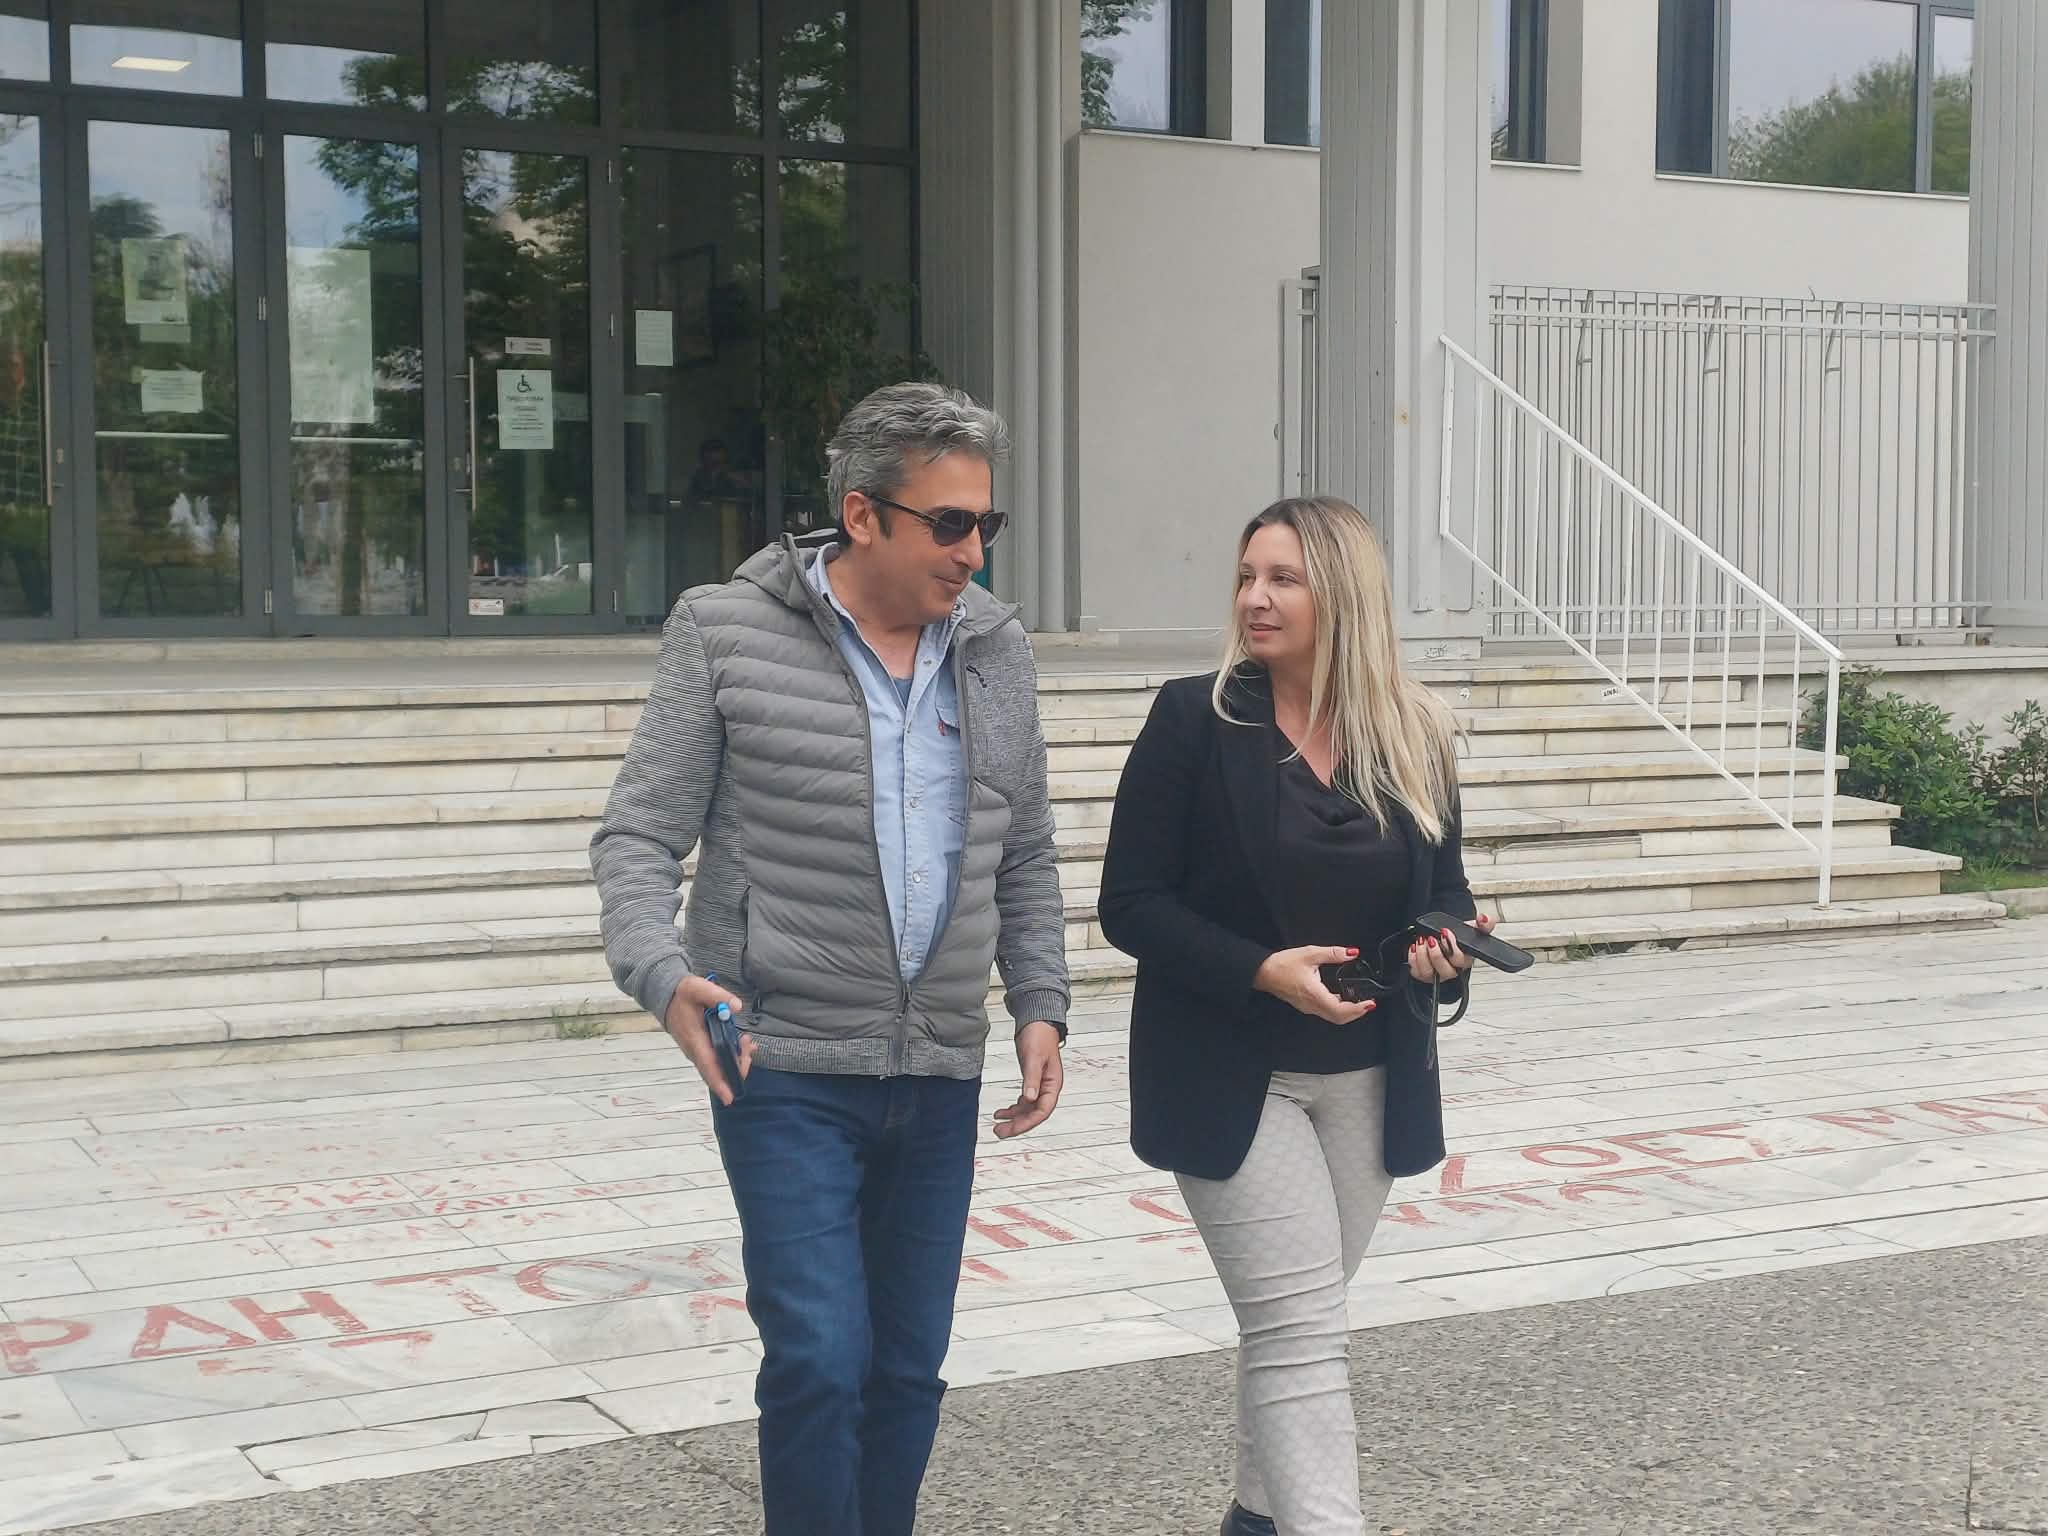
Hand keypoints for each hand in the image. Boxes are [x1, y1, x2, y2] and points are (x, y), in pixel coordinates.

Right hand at [662, 975, 753, 1105]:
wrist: (666, 995)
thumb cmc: (682, 993)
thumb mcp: (698, 987)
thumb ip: (718, 995)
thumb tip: (736, 1007)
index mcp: (694, 1038)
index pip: (707, 1064)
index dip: (719, 1082)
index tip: (730, 1098)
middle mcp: (695, 1050)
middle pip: (717, 1070)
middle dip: (738, 1066)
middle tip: (748, 1046)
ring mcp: (697, 1051)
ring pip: (719, 1066)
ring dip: (736, 1059)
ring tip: (747, 1042)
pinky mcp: (700, 1048)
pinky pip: (717, 1058)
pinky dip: (732, 1055)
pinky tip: (744, 1044)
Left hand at [993, 1022, 1063, 1139]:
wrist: (1037, 1022)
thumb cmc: (1039, 1036)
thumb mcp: (1033, 1057)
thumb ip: (1031, 1079)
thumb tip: (1030, 1099)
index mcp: (1053, 1084)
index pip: (1042, 1111)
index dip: (1027, 1122)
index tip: (1011, 1128)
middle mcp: (1048, 1088)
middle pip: (1034, 1114)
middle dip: (1017, 1125)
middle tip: (999, 1132)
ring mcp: (1040, 1086)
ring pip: (1028, 1110)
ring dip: (1014, 1119)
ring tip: (997, 1126)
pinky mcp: (1031, 1082)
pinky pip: (1024, 1102)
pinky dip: (1013, 1109)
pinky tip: (1002, 1112)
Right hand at [1254, 946, 1376, 1025]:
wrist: (1263, 972)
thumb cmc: (1283, 964)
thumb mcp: (1310, 954)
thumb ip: (1333, 953)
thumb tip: (1352, 953)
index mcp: (1315, 994)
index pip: (1340, 1010)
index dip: (1357, 1010)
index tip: (1369, 1003)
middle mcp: (1312, 1005)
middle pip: (1339, 1018)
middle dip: (1356, 1013)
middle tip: (1367, 1004)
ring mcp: (1308, 1008)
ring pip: (1332, 1017)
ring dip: (1347, 1012)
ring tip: (1358, 1001)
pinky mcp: (1305, 1006)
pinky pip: (1325, 1012)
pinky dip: (1337, 1009)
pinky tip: (1342, 998)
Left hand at [1408, 915, 1496, 983]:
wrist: (1443, 937)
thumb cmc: (1459, 937)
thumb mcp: (1472, 928)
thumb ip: (1483, 923)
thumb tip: (1485, 918)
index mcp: (1466, 960)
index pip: (1462, 960)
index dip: (1453, 949)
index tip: (1445, 933)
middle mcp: (1452, 969)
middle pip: (1446, 970)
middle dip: (1437, 954)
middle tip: (1431, 938)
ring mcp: (1437, 974)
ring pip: (1430, 973)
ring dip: (1423, 955)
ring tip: (1421, 940)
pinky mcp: (1424, 974)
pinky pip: (1416, 972)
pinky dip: (1413, 959)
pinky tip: (1415, 947)